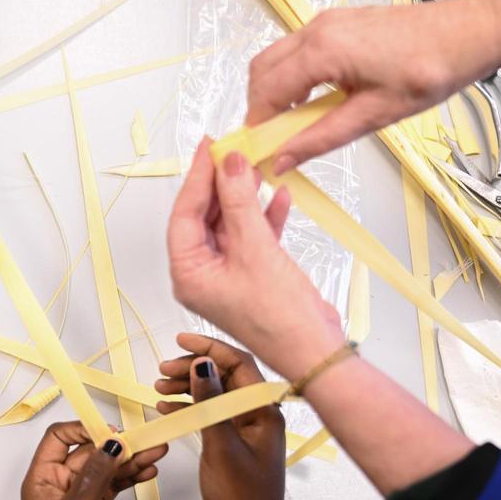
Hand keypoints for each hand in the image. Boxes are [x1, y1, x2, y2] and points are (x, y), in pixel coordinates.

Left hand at [20, 422, 166, 499]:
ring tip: (155, 453)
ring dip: (130, 461)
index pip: (60, 438)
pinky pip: (113, 487)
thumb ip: (94, 478)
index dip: (85, 430)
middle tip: (146, 441)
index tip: (112, 431)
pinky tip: (146, 472)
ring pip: (106, 469)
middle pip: (90, 452)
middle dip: (118, 445)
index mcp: (42, 480)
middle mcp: (59, 486)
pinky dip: (130, 479)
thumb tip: (109, 444)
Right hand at [155, 334, 294, 499]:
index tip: (180, 341)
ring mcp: (245, 430)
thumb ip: (210, 404)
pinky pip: (210, 416)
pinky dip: (189, 409)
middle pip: (225, 377)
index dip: (210, 348)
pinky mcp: (232, 444)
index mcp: (264, 412)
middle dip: (193, 369)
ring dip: (187, 389)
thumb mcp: (221, 447)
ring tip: (158, 389)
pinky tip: (166, 408)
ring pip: (214, 396)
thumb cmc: (241, 499)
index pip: (239, 365)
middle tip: (162, 371)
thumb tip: (202, 365)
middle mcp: (257, 415)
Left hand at [167, 139, 342, 380]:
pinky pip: (252, 237)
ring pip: (230, 224)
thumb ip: (240, 202)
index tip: (211, 147)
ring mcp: (228, 275)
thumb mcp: (256, 249)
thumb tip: (230, 163)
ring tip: (258, 167)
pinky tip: (279, 196)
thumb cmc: (280, 318)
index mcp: (188, 274)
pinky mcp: (253, 275)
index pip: (184, 214)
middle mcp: (202, 275)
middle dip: (222, 184)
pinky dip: (264, 217)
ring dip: (245, 197)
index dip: (198, 178)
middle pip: (205, 217)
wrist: (316, 352)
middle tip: (235, 150)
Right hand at [246, 0, 500, 171]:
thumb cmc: (429, 72)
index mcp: (322, 51)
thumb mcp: (374, 115)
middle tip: (277, 141)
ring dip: (276, 92)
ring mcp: (327, 22)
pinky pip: (298, 50)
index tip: (260, 154)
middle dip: (261, 108)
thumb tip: (281, 161)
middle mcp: (316, 29)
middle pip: (261, 71)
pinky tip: (317, 100)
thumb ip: (321, 138)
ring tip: (298, 124)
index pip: (267, 92)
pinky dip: (293, 77)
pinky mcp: (339, 22)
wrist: (469, 32)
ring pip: (277, 58)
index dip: (258, 126)